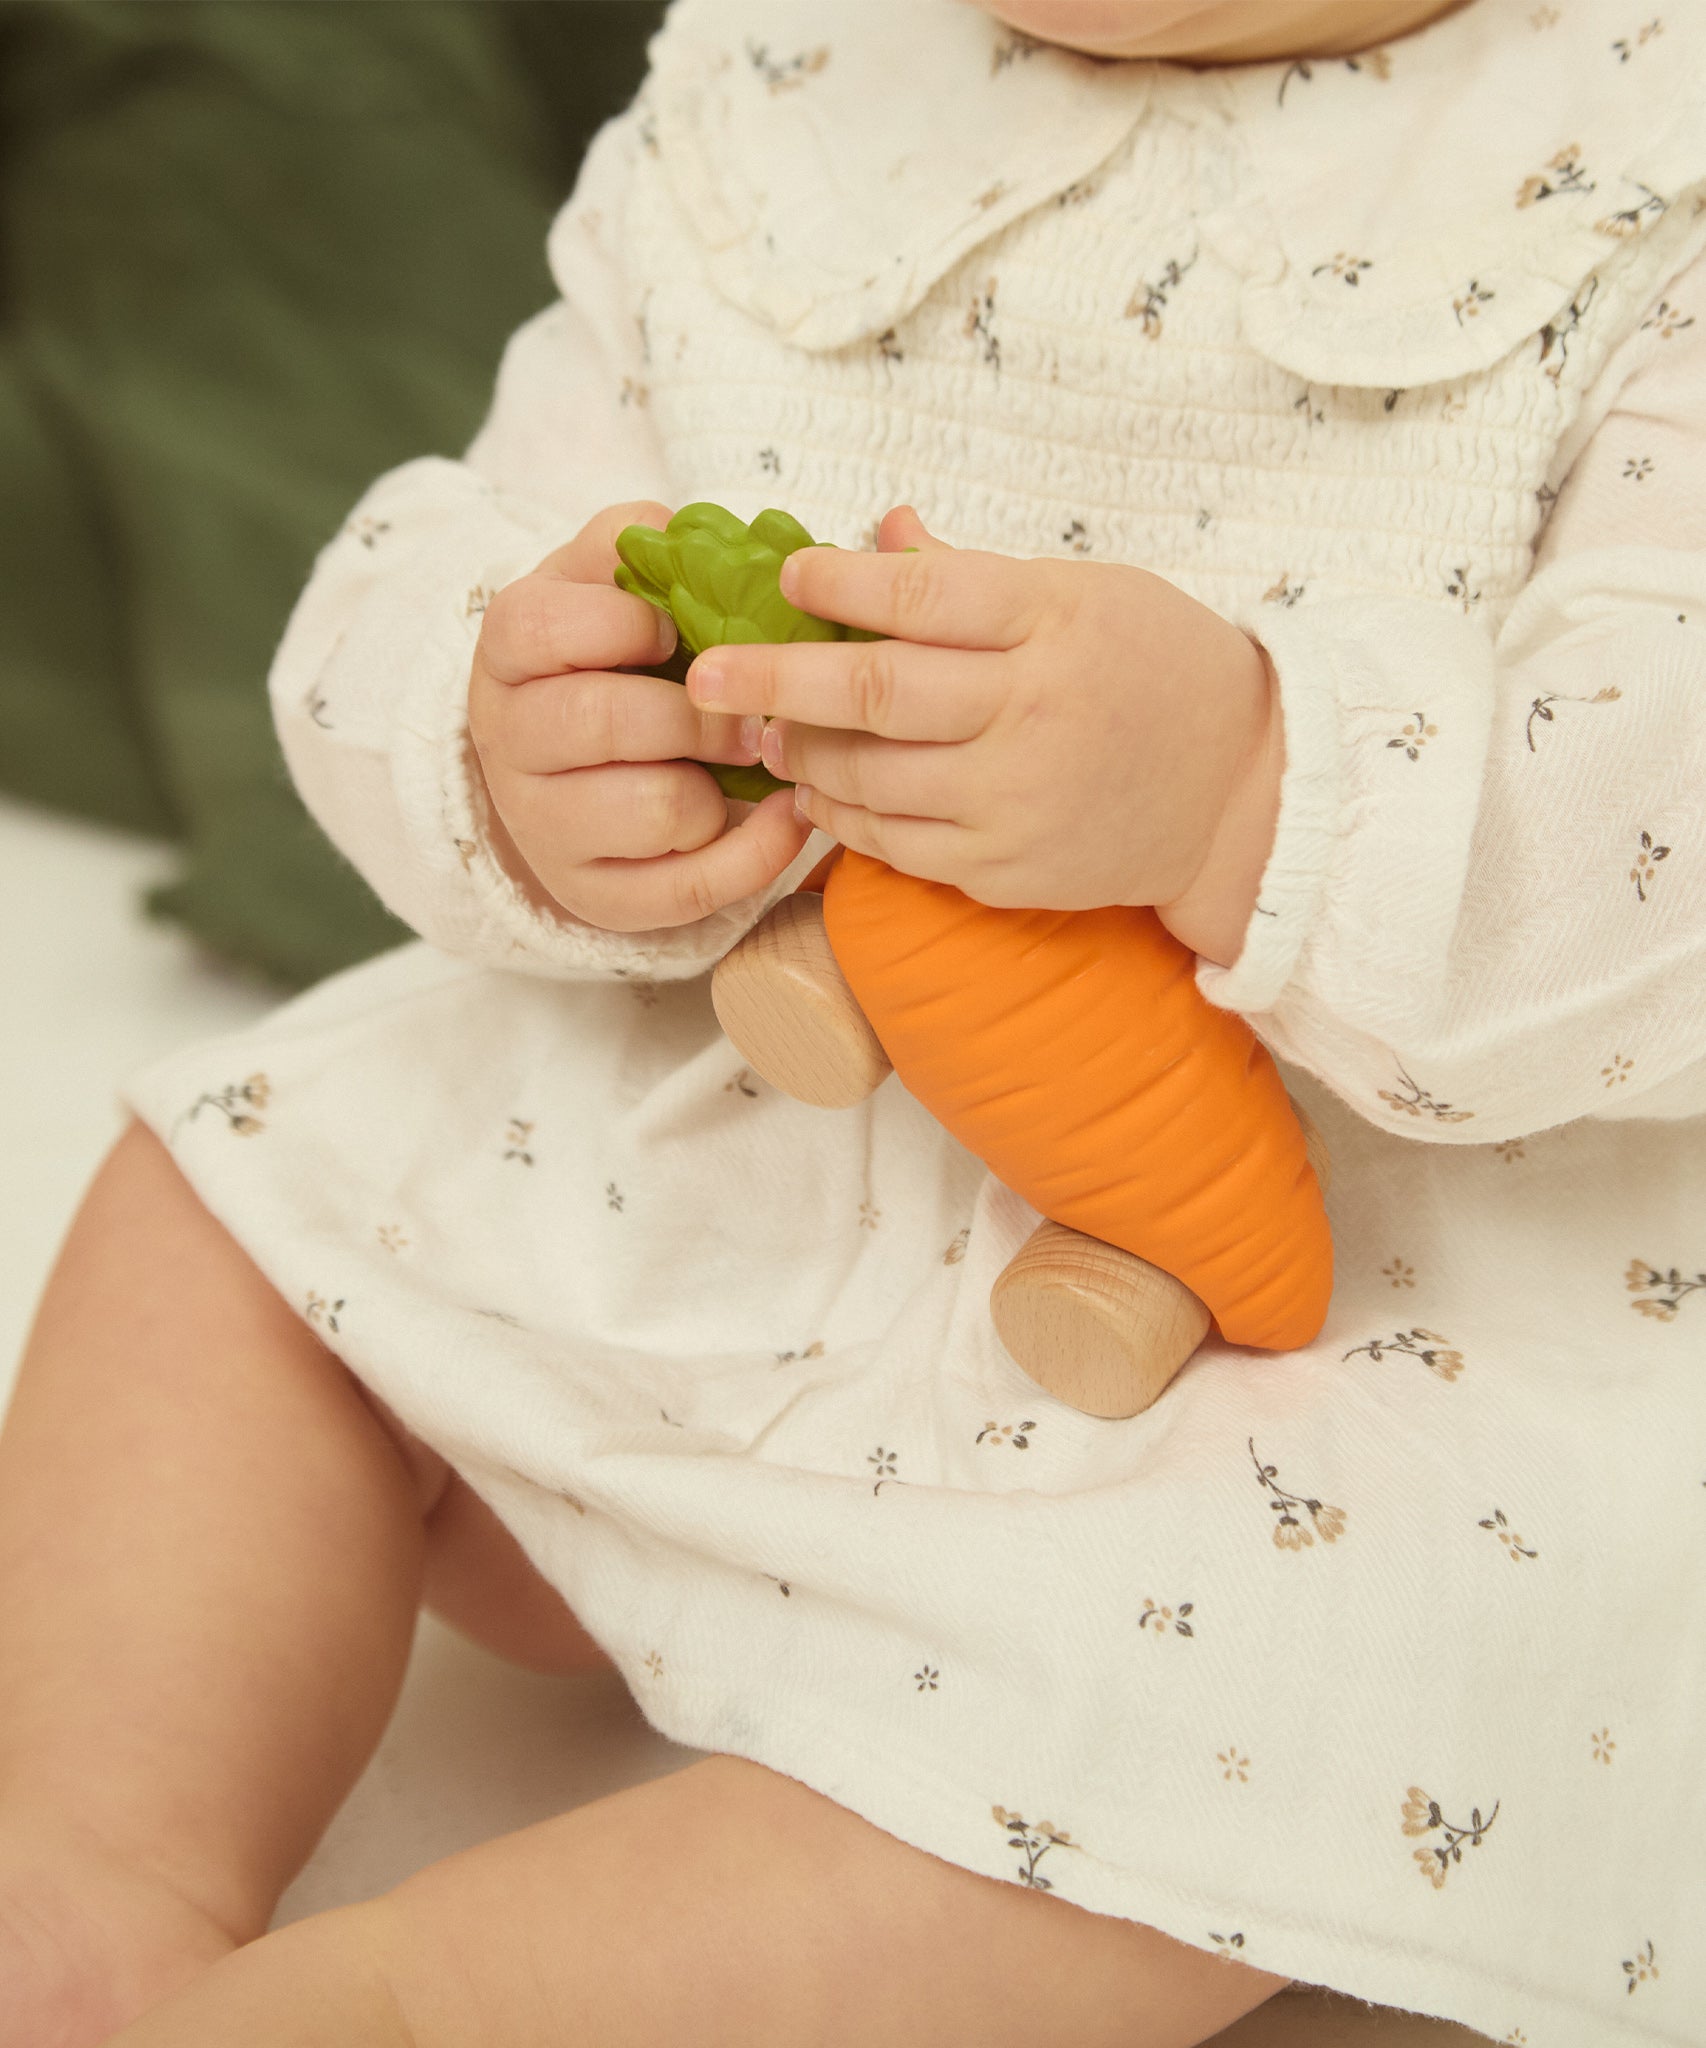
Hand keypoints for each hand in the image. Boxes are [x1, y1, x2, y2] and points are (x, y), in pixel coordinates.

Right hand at [468, 503, 815, 932]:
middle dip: (701, 715)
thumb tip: (696, 533)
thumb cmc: (612, 657)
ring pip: (655, 808)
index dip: (634, 624)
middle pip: (606, 721)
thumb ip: (642, 547)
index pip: (553, 626)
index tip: (681, 630)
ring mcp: (546, 827)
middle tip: (750, 711)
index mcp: (510, 648)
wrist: (571, 766)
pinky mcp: (596, 896)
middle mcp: (510, 740)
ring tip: (744, 764)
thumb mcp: (607, 584)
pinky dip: (756, 852)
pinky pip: (691, 887)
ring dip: (721, 786)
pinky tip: (786, 815)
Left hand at [683, 508, 1282, 959]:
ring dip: (801, 753)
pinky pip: (896, 845)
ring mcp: (1016, 801)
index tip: (787, 576)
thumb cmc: (1156, 670)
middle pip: (875, 691)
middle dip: (772, 678)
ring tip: (763, 731)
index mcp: (1053, 623)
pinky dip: (843, 817)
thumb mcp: (1084, 595)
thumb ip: (973, 574)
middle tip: (703, 673)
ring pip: (870, 778)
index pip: (923, 594)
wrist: (1237, 794)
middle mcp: (1031, 713)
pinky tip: (817, 791)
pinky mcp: (1006, 871)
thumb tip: (875, 532)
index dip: (840, 584)